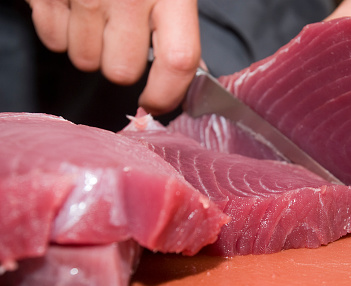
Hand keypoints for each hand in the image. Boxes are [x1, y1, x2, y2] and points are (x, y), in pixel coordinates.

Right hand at [26, 0, 200, 113]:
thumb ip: (180, 26)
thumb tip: (190, 73)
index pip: (178, 61)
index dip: (168, 93)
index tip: (158, 102)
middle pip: (120, 71)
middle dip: (121, 64)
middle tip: (123, 37)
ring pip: (83, 60)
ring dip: (90, 48)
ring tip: (96, 13)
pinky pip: (52, 39)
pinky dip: (61, 31)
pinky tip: (73, 6)